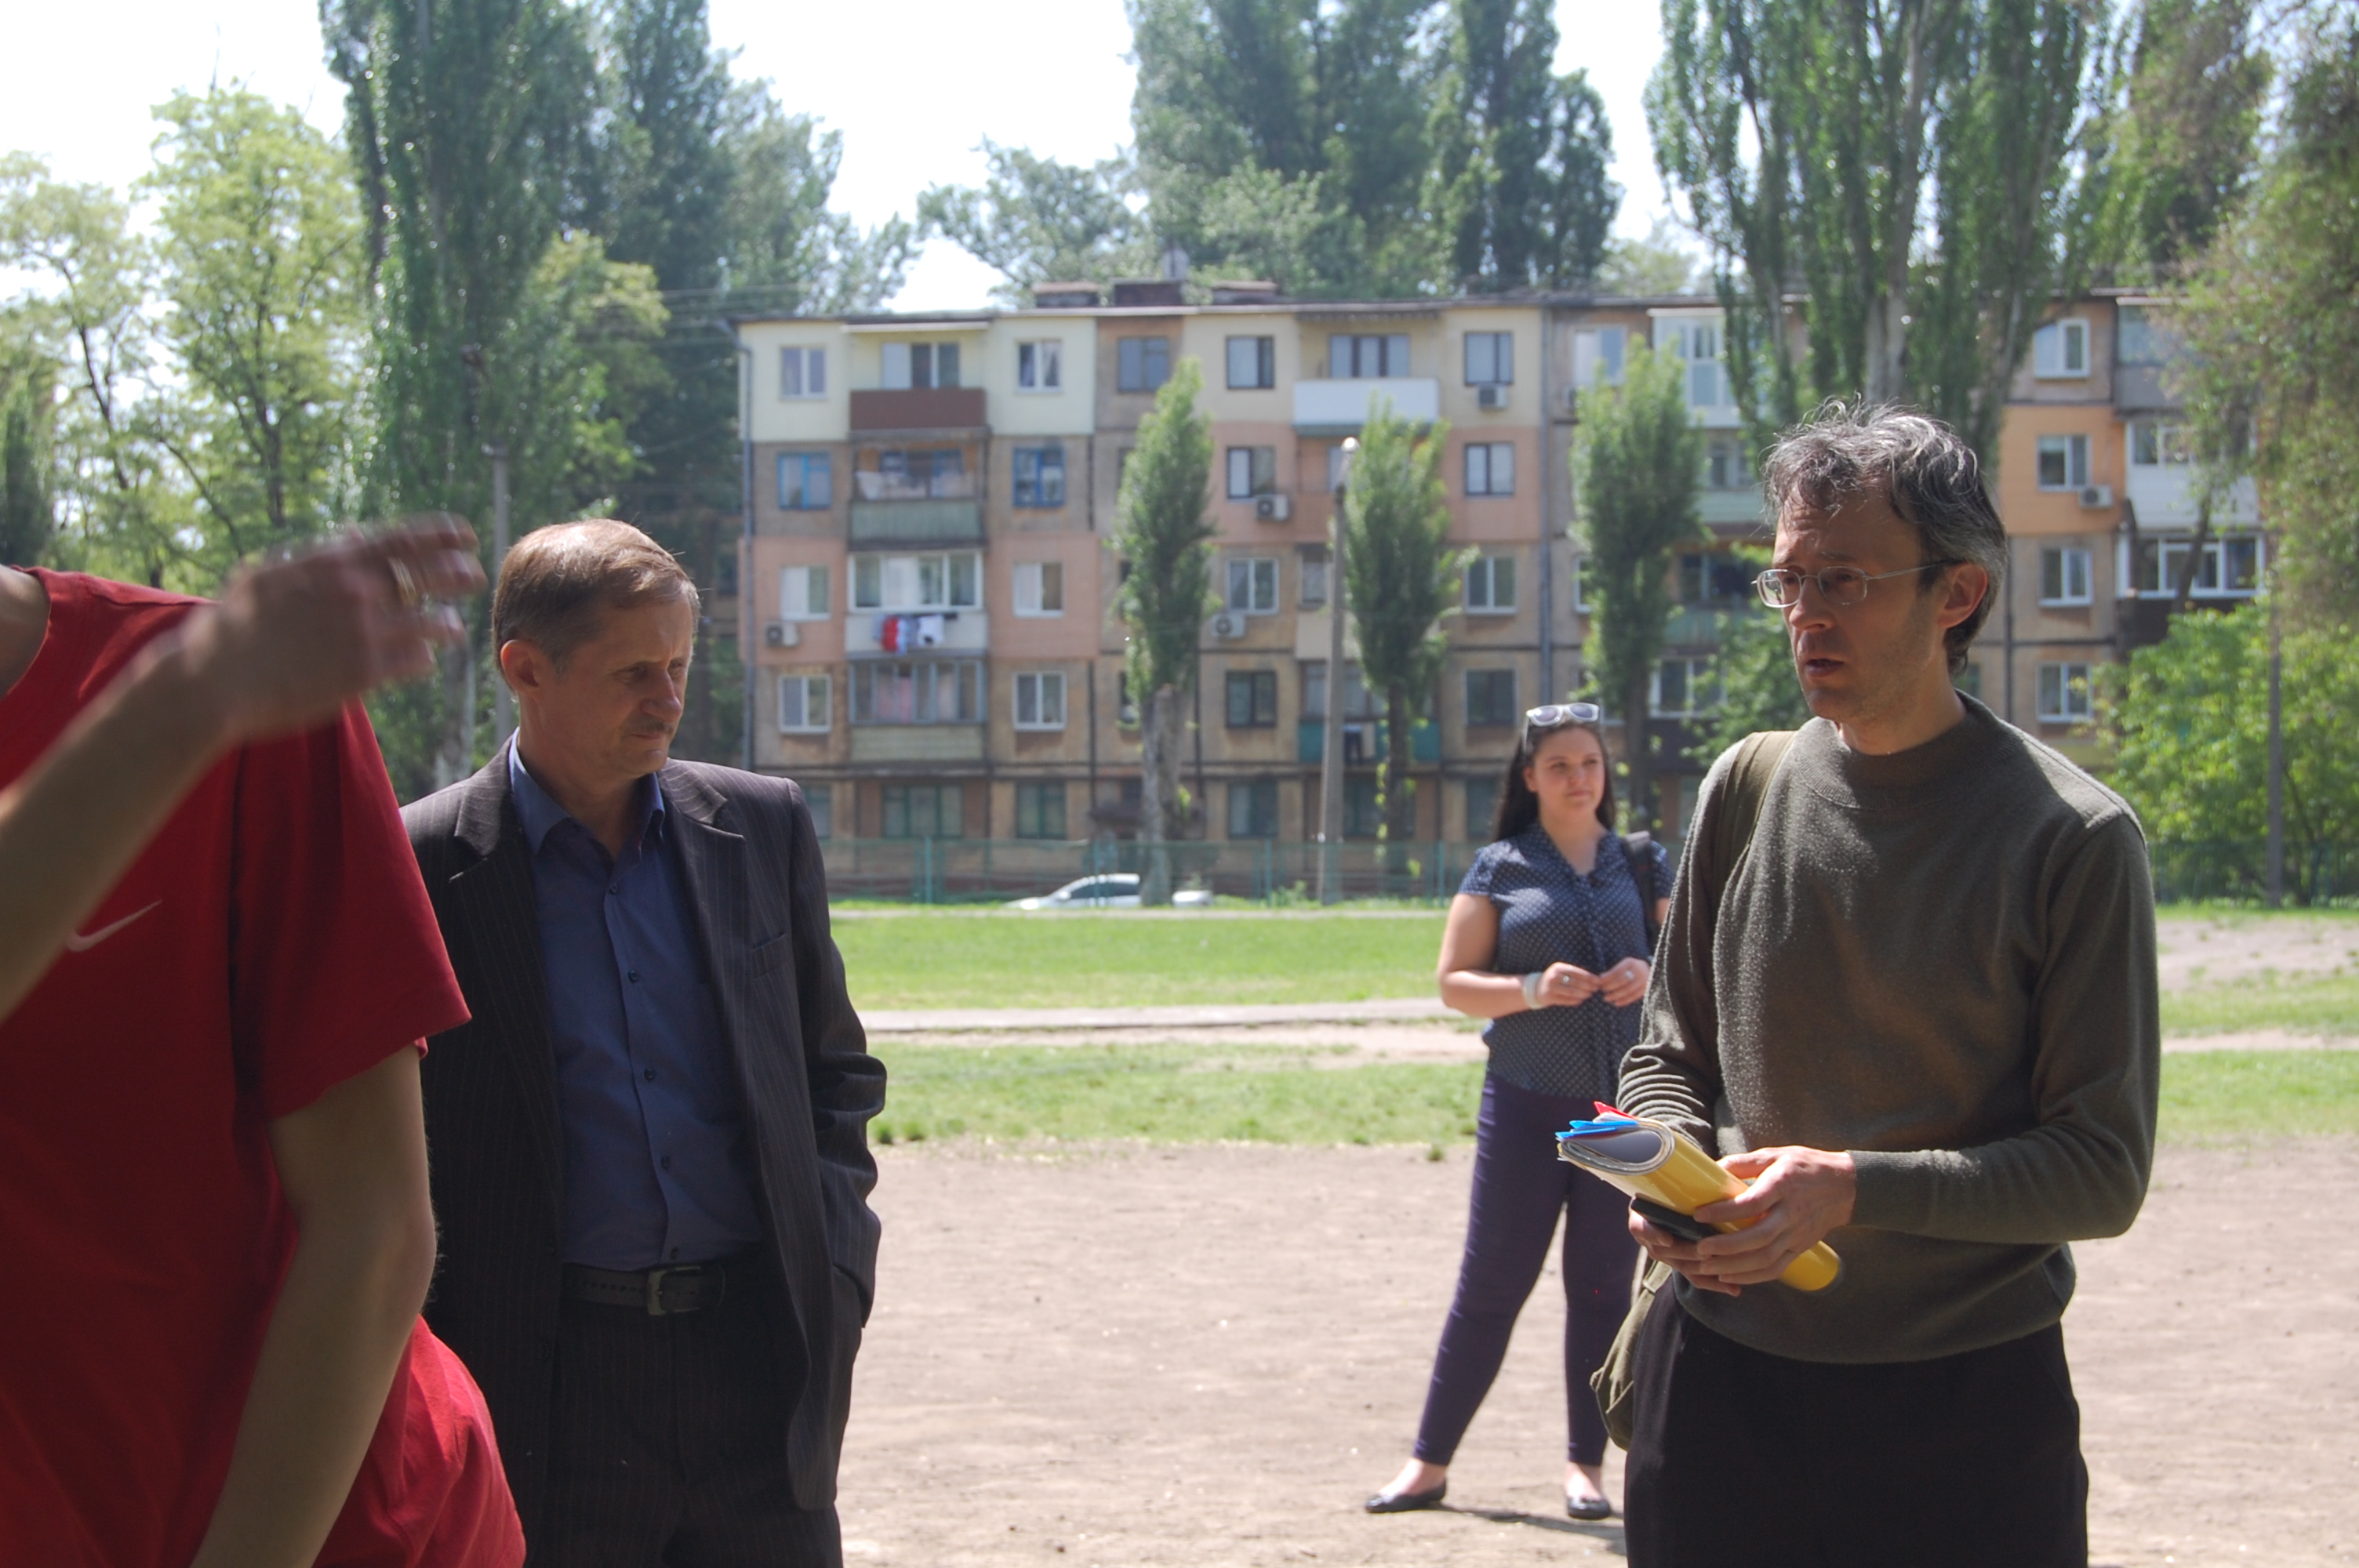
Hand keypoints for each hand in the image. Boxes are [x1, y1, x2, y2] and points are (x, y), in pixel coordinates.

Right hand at [176, 516, 482, 741]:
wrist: (211, 683)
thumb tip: (356, 538)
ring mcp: (361, 633)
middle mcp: (352, 593)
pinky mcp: (364, 674)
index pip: (399, 540)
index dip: (439, 535)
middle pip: (425, 576)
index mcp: (329, 564)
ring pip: (429, 623)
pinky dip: (423, 657)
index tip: (464, 534)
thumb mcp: (266, 576)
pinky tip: (425, 658)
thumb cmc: (233, 628)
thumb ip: (316, 558)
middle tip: (474, 574)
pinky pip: (415, 661)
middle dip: (457, 572)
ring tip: (453, 628)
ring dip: (446, 624)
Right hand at [1534, 962, 1601, 1007]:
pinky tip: (1581, 1000)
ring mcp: (1551, 987)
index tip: (1598, 981)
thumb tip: (1594, 978)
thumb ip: (1574, 973)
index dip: (1589, 977)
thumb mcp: (1561, 971)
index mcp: (1558, 967)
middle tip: (1596, 989)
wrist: (1536, 988)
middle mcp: (1554, 976)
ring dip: (1583, 994)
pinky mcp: (1550, 997)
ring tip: (1590, 995)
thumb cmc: (1554, 979)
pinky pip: (1566, 1000)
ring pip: (1571, 992)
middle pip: (1575, 982)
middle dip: (1588, 986)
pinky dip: (1575, 1001)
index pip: (1577, 972)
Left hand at [1595, 957, 1649, 1007]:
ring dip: (1616, 995)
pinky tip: (1616, 1003)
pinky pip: (1634, 997)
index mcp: (1631, 963)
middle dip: (1610, 987)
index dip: (1607, 978)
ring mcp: (1644, 981)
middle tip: (1602, 991)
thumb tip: (1600, 979)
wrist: (1650, 971)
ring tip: (1607, 998)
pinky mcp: (1646, 989)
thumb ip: (1613, 971)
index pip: (1617, 971)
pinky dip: (1624, 1001)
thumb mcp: (1624, 965)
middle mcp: (1638, 971)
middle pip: (1622, 981)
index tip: (1599, 982)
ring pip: (1628, 990)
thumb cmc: (1632, 968)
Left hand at [1626, 1146, 1855, 1295]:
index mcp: (1783, 1185)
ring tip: (1707, 1265)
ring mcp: (1797, 1234)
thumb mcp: (1775, 1155)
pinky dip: (1752, 1276)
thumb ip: (1743, 1163)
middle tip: (1699, 1248)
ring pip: (1766, 1258)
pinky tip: (1730, 1275)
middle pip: (1759, 1237)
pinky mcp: (1800, 1249)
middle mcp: (1792, 1213)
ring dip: (1734, 1266)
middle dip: (1726, 1247)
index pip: (1753, 1203)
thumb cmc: (1805, 1166)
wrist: (1845, 1186)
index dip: (1725, 1211)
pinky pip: (1776, 1269)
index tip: (1699, 1215)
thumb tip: (1711, 1170)